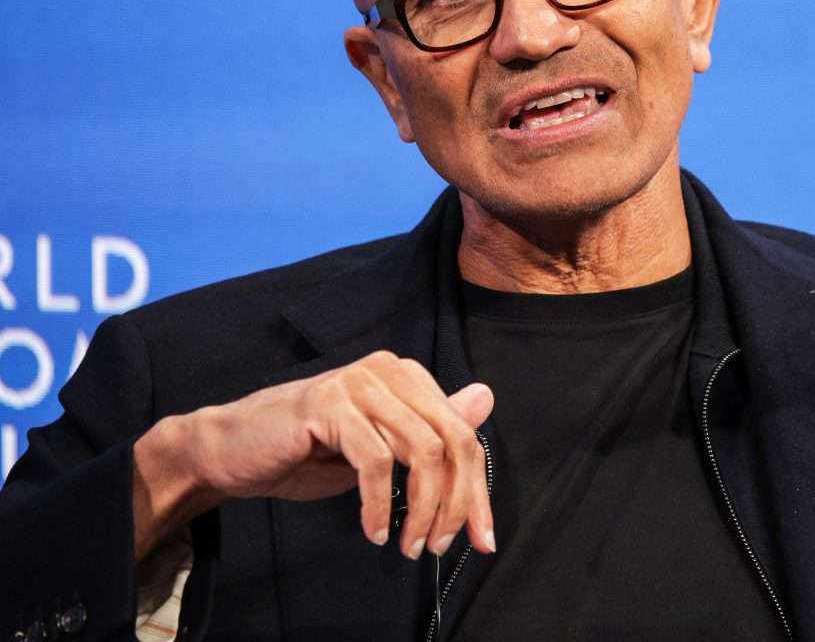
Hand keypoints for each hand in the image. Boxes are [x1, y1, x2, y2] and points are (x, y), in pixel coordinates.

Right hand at [133, 351, 494, 563]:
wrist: (229, 450)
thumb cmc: (305, 452)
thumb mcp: (380, 451)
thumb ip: (430, 432)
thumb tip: (484, 400)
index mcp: (407, 377)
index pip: (464, 432)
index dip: (477, 489)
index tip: (482, 536)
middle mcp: (389, 370)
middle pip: (454, 439)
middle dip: (459, 502)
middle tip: (443, 545)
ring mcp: (358, 382)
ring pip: (421, 450)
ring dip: (422, 508)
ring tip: (408, 544)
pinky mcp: (328, 404)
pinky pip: (375, 460)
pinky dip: (379, 503)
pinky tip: (373, 531)